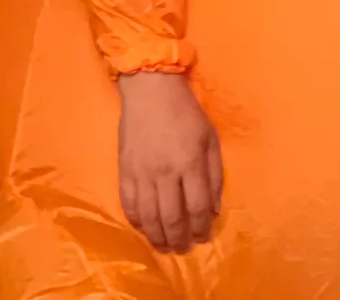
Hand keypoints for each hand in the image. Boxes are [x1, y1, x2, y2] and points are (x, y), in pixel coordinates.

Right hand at [118, 72, 222, 253]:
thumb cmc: (186, 112)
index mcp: (191, 162)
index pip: (197, 207)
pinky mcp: (125, 170)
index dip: (201, 228)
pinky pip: (128, 204)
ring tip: (164, 246)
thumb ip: (214, 174)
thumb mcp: (210, 137)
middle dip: (179, 240)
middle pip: (172, 218)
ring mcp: (142, 172)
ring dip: (157, 237)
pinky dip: (136, 221)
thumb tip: (214, 208)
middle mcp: (166, 172)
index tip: (203, 237)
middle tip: (183, 249)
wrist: (150, 90)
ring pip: (148, 217)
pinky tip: (144, 228)